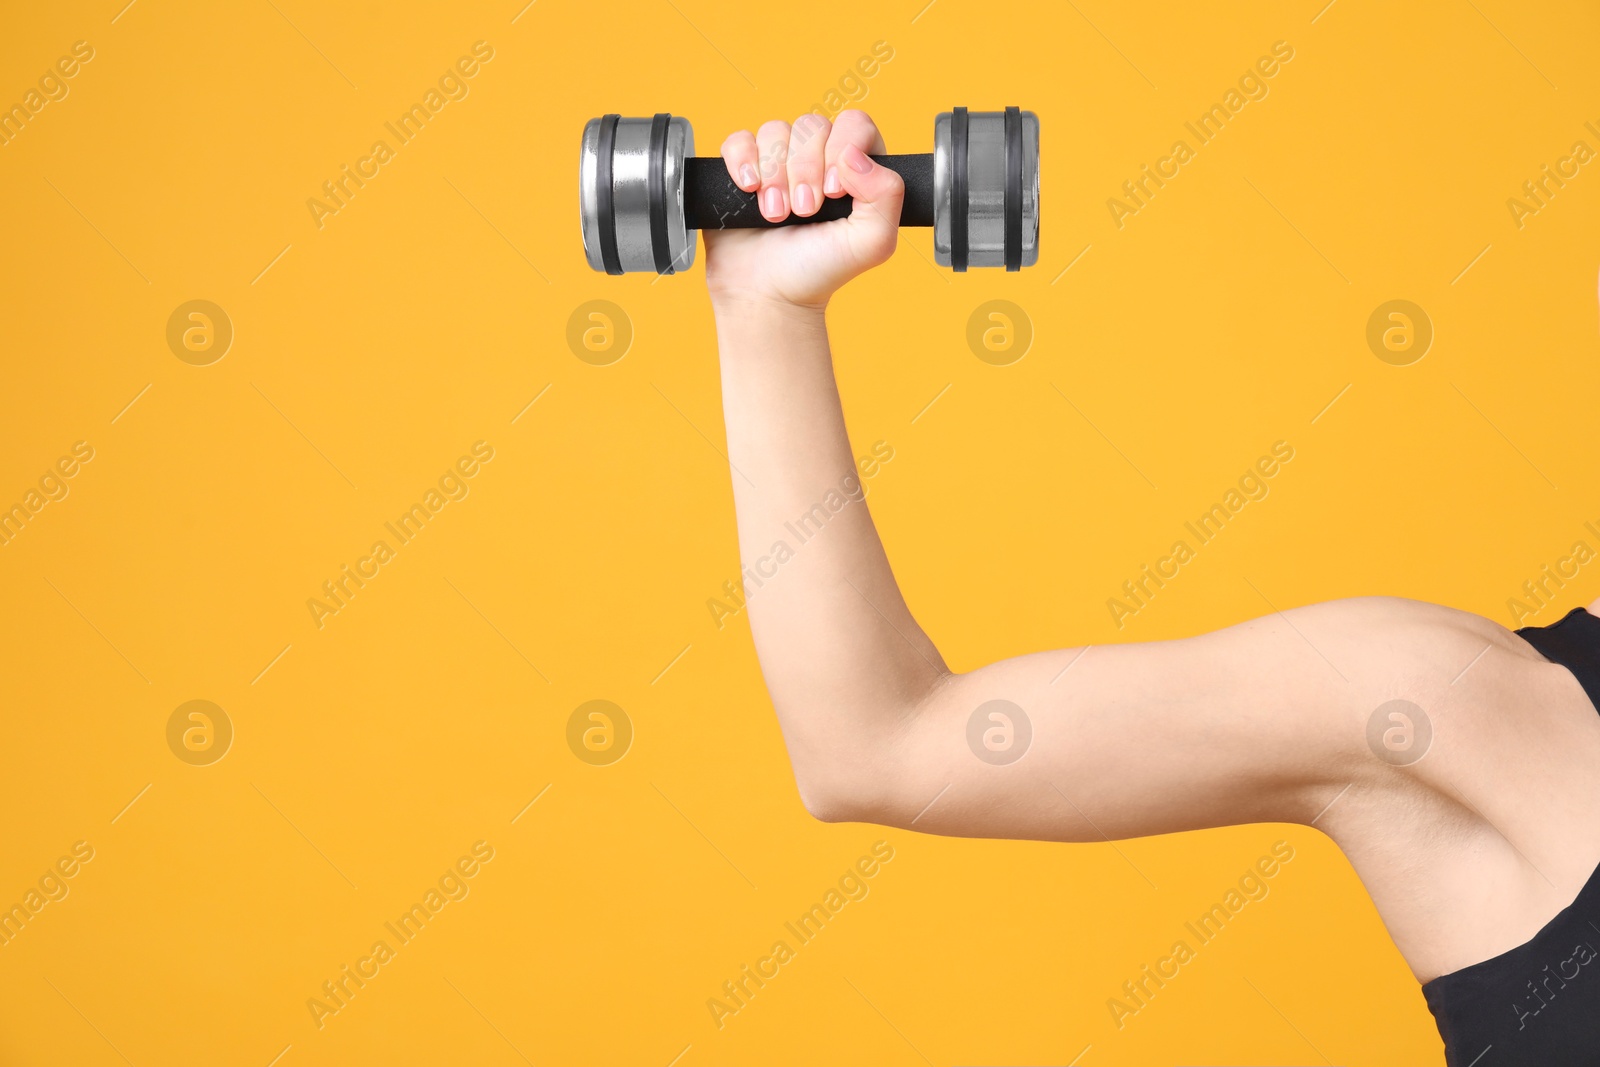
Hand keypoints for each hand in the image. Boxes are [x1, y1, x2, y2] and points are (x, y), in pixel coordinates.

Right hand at [703, 110, 904, 309]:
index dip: (844, 149)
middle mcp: (818, 158)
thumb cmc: (819, 270)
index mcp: (856, 169)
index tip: (834, 192)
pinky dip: (743, 161)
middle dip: (805, 171)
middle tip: (804, 212)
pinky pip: (739, 140)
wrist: (767, 294)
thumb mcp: (872, 243)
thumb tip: (855, 154)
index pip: (856, 125)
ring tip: (776, 215)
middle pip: (812, 126)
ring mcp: (779, 161)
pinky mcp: (743, 168)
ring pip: (775, 131)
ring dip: (775, 175)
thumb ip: (887, 196)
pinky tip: (749, 190)